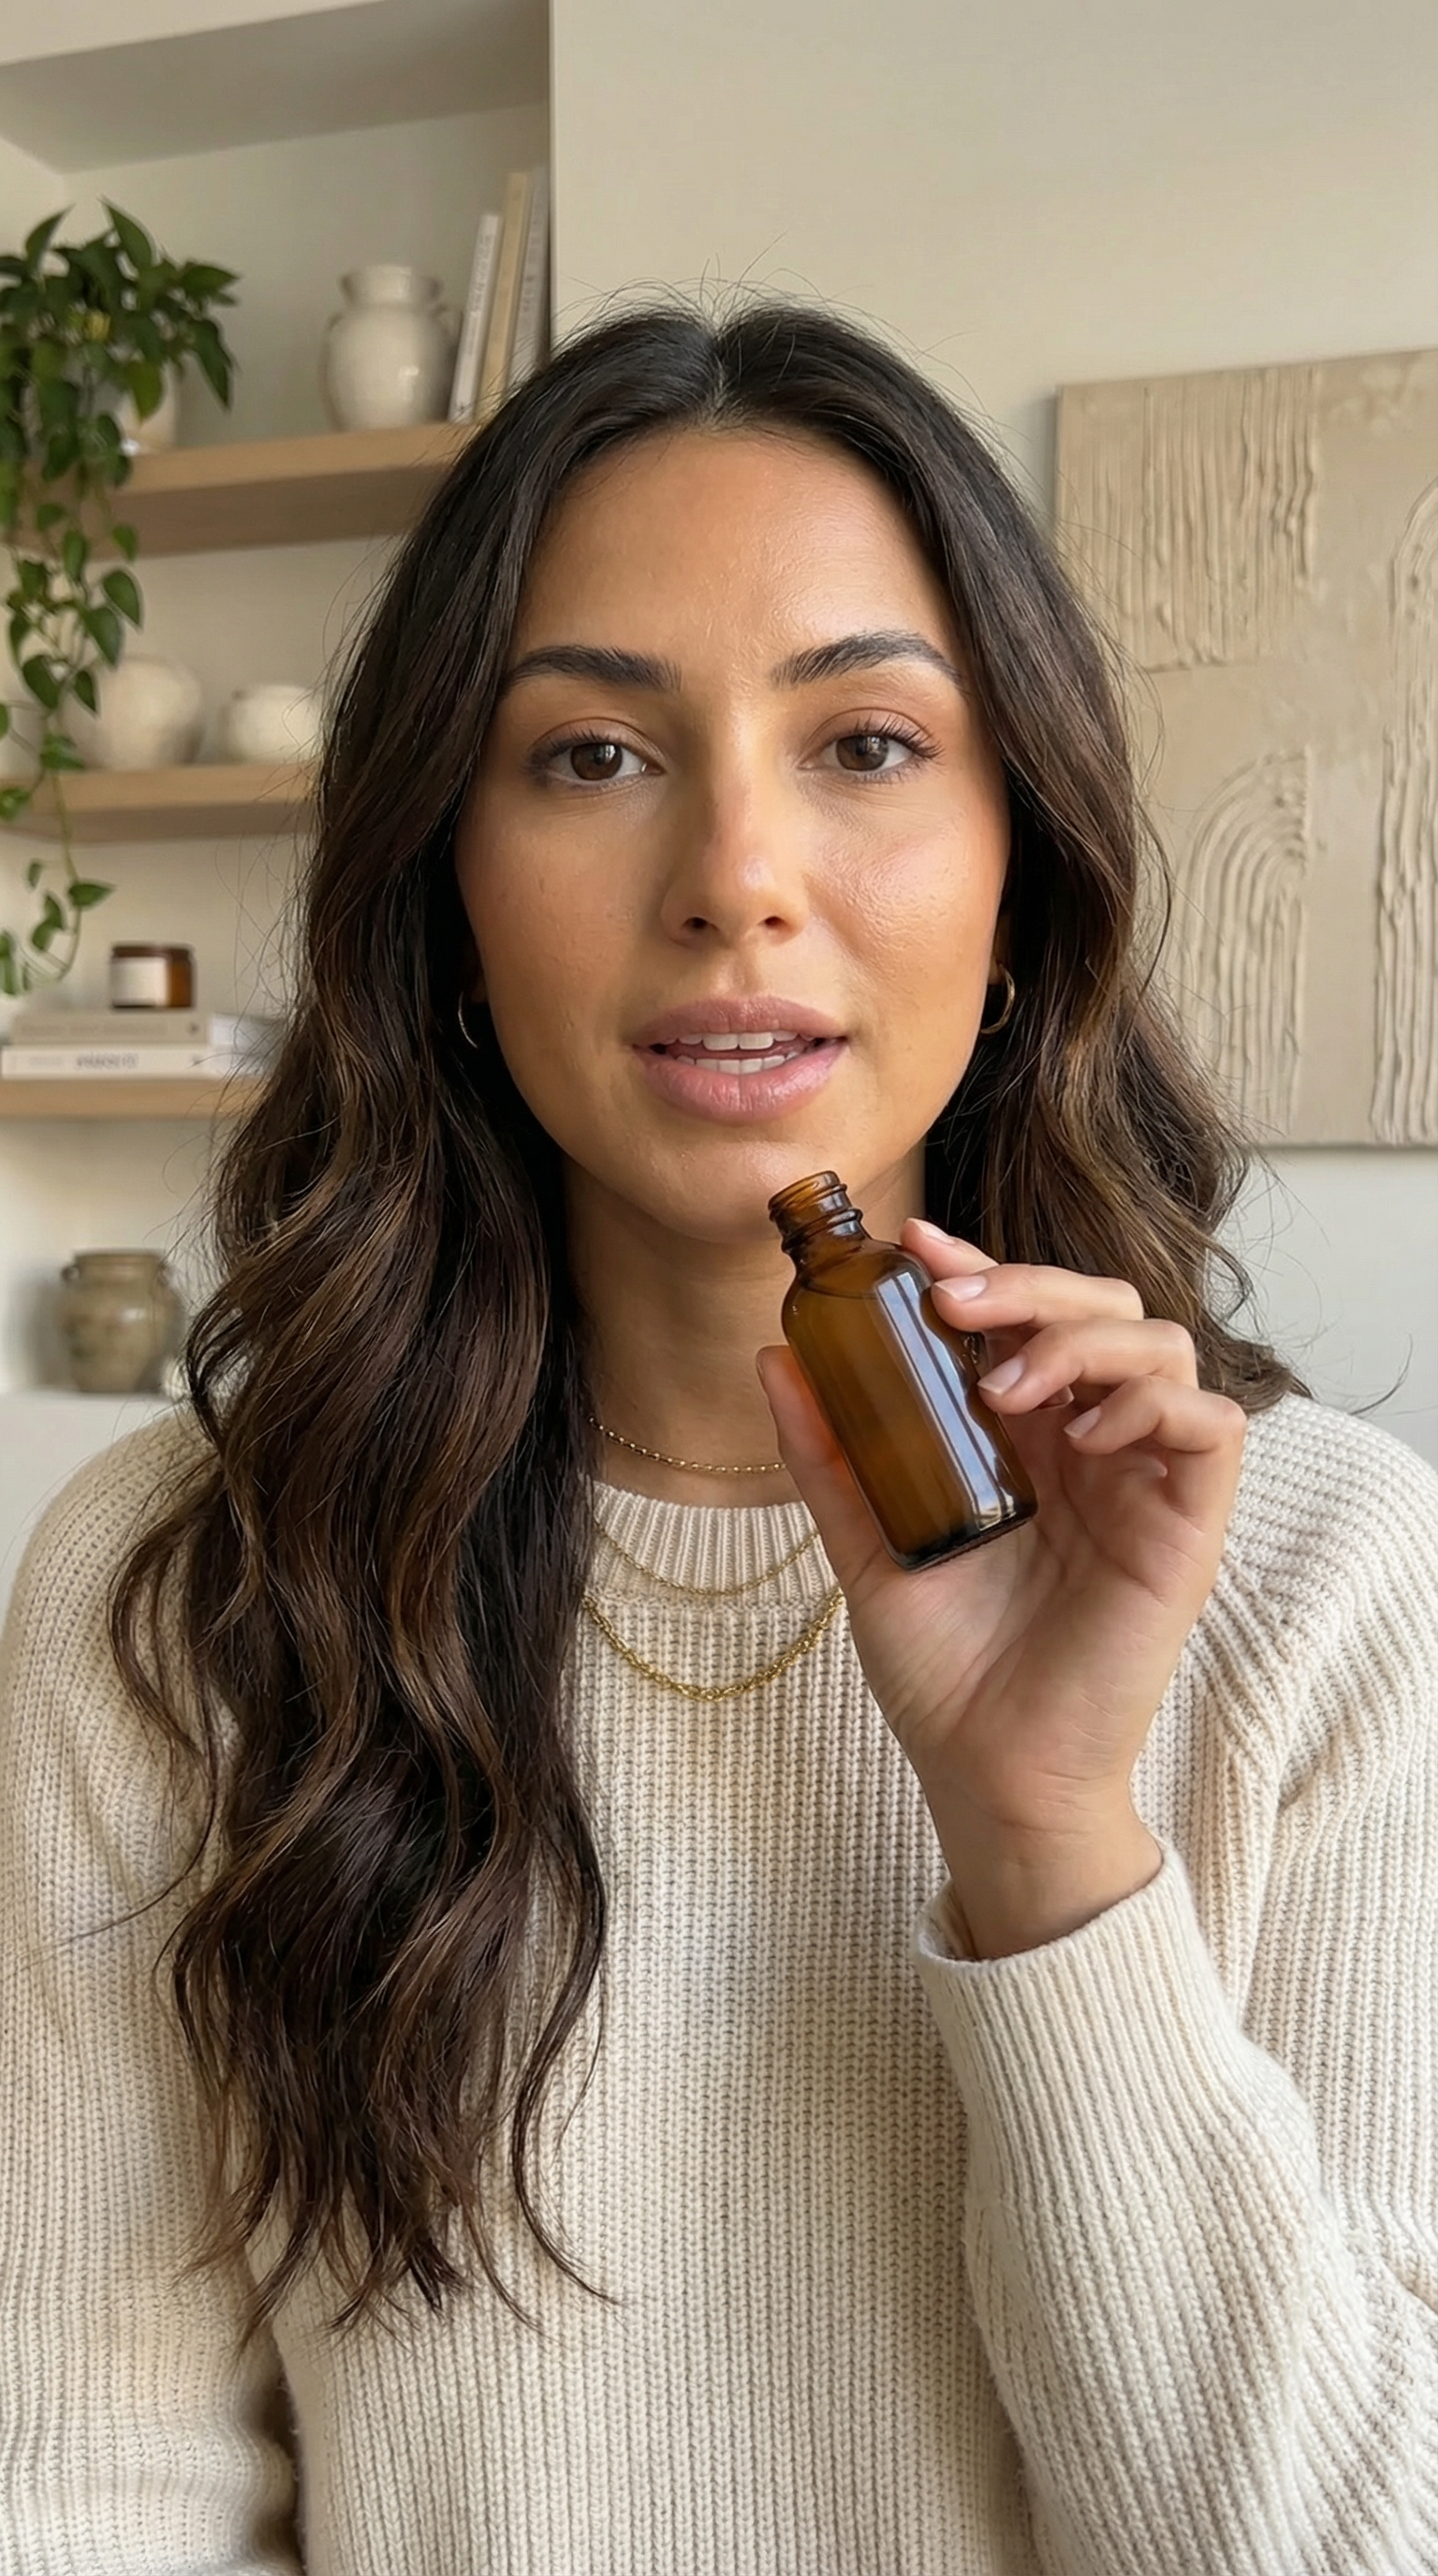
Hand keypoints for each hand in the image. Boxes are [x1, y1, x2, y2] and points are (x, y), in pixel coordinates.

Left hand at [756, 1218, 1246, 1955]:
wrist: (985, 1774)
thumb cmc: (941, 1670)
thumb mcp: (865, 1543)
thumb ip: (829, 1454)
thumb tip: (773, 1356)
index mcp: (1022, 1436)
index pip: (1024, 1315)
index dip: (982, 1265)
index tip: (913, 1248)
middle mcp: (1089, 1444)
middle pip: (1100, 1306)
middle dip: (1030, 1282)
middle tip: (956, 1304)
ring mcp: (1143, 1481)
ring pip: (1161, 1345)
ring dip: (1083, 1338)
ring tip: (1006, 1388)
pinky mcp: (1188, 1528)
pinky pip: (1212, 1426)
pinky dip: (1155, 1404)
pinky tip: (1085, 1435)